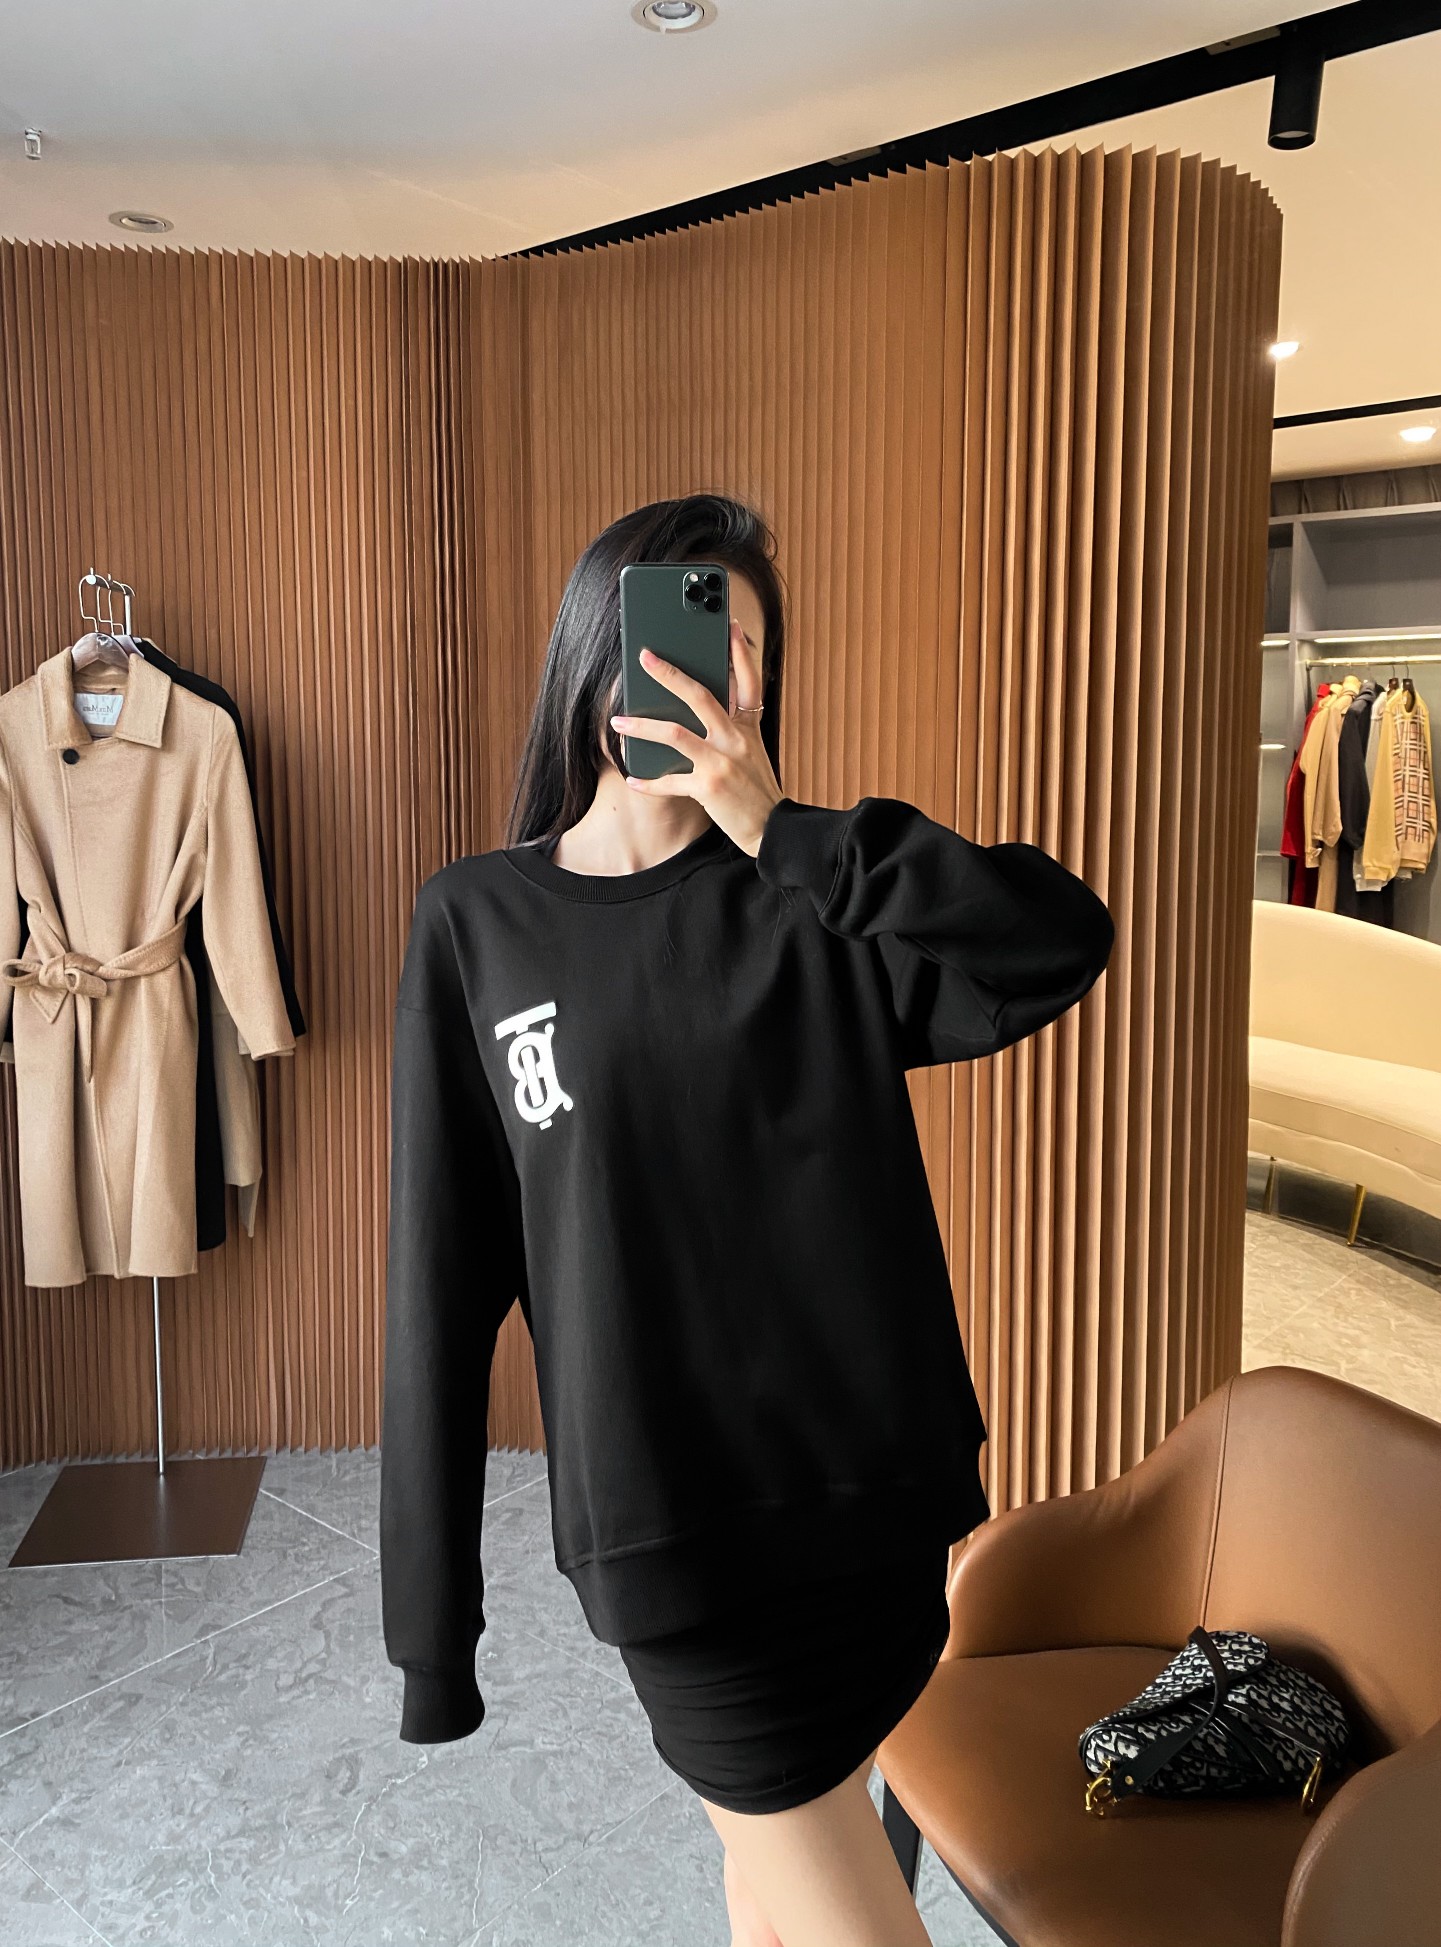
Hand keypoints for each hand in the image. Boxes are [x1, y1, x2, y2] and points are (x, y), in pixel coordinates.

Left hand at [610, 621, 783, 857]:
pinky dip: (648, 782)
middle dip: (669, 674)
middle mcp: (736, 740)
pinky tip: (632, 779)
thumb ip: (732, 727)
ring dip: (642, 726)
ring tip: (618, 721)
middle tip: (645, 656)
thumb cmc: (756, 790)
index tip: (729, 624)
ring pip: (675, 734)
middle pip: (700, 696)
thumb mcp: (752, 751)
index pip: (748, 682)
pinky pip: (670, 781)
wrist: (772, 830)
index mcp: (748, 728)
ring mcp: (722, 763)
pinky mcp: (709, 788)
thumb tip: (701, 702)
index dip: (740, 653)